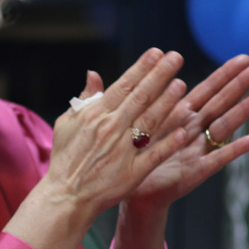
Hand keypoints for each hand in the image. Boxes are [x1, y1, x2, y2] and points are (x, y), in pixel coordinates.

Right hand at [2, 50, 195, 248]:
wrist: (66, 195)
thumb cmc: (66, 158)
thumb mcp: (68, 123)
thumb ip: (85, 99)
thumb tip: (93, 74)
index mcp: (96, 115)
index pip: (123, 85)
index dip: (142, 68)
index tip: (157, 53)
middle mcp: (111, 129)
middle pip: (140, 97)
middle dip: (159, 76)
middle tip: (177, 58)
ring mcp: (122, 151)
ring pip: (149, 121)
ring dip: (166, 103)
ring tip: (182, 85)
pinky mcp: (132, 172)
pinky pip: (153, 155)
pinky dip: (167, 143)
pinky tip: (182, 130)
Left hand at [126, 54, 248, 214]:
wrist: (127, 191)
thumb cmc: (128, 156)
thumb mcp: (121, 122)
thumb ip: (111, 98)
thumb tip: (91, 71)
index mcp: (179, 115)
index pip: (207, 89)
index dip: (225, 74)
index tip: (243, 57)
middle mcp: (193, 129)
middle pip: (221, 101)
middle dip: (240, 84)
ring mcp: (197, 150)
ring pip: (224, 126)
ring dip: (244, 110)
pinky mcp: (195, 171)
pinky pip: (217, 159)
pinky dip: (234, 150)